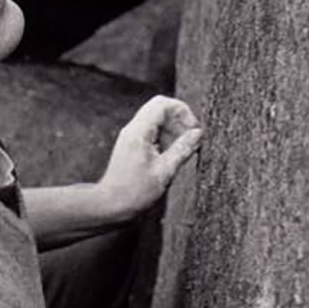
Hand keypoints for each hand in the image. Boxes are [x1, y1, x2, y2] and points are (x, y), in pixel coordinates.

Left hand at [100, 95, 201, 219]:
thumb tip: (198, 134)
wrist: (110, 203)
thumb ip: (183, 149)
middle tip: (190, 138)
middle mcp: (133, 129)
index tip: (193, 128)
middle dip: (179, 120)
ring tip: (183, 149)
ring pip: (156, 120)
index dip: (182, 111)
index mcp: (139, 132)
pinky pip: (151, 132)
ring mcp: (131, 136)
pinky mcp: (132, 145)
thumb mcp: (164, 171)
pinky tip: (171, 155)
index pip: (162, 103)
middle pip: (160, 109)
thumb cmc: (134, 192)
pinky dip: (164, 138)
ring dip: (173, 130)